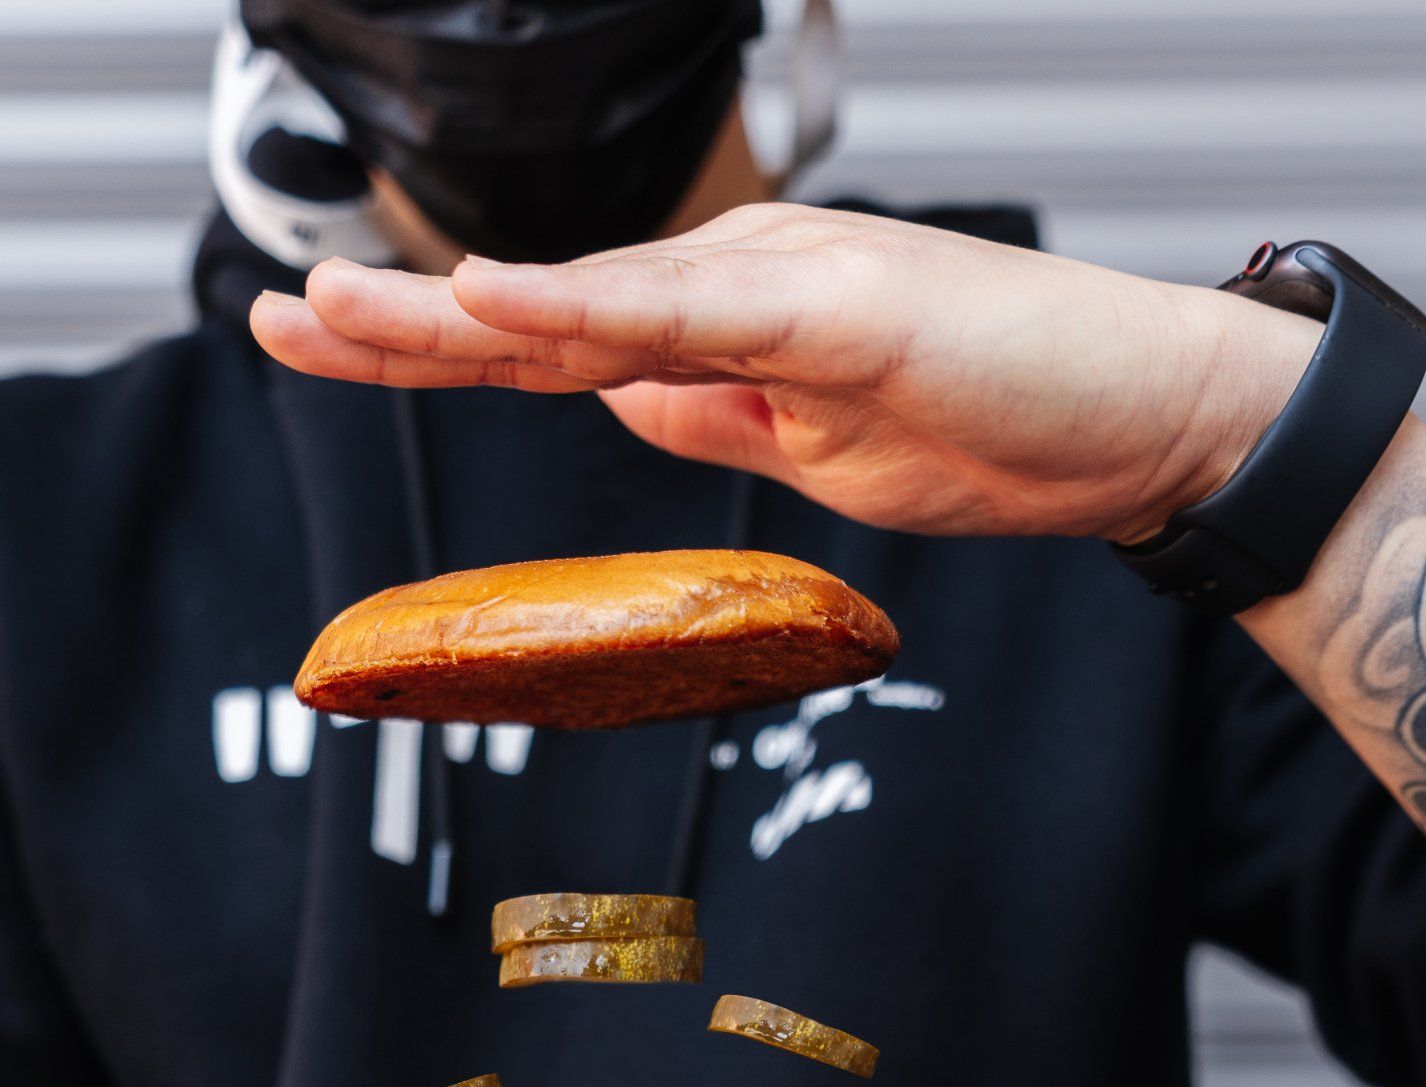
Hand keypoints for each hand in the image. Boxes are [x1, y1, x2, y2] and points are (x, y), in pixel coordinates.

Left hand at [252, 203, 1318, 544]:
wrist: (1154, 424)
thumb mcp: (823, 457)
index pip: (549, 343)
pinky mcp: (842, 308)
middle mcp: (738, 289)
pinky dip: (587, 308)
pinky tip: (500, 300)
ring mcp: (787, 289)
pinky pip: (689, 313)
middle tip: (271, 317)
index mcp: (728, 331)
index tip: (318, 342)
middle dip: (398, 323)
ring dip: (454, 309)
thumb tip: (625, 408)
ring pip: (589, 298)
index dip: (431, 343)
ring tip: (328, 308)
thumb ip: (720, 422)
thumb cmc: (1012, 435)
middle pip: (539, 312)